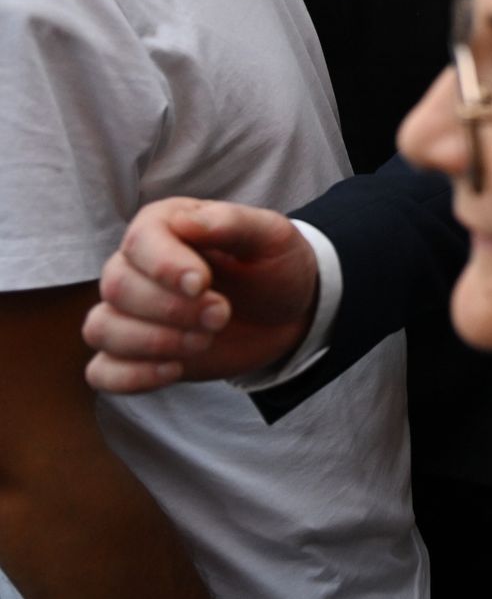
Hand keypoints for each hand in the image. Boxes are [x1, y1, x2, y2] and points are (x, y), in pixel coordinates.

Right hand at [82, 200, 318, 393]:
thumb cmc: (274, 265)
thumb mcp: (271, 236)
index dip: (165, 266)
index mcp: (165, 226)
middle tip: (221, 315)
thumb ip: (231, 222)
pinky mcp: (134, 354)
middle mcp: (136, 266)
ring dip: (153, 342)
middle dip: (171, 309)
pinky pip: (103, 371)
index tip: (202, 285)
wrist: (284, 312)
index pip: (139, 242)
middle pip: (117, 287)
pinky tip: (175, 370)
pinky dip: (132, 377)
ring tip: (205, 341)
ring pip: (101, 328)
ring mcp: (129, 312)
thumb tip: (185, 221)